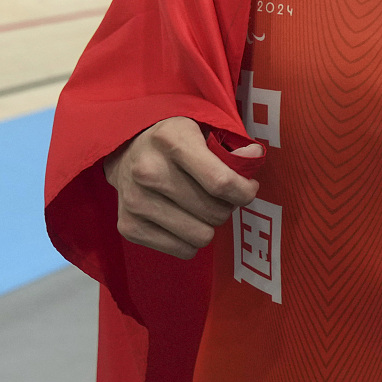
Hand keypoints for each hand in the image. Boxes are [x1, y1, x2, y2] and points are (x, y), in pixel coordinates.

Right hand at [102, 117, 260, 258]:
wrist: (128, 151)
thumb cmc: (176, 142)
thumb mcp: (203, 131)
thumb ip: (232, 146)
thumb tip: (253, 157)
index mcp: (171, 140)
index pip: (220, 182)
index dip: (244, 192)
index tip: (248, 188)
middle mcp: (148, 171)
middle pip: (214, 212)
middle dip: (227, 207)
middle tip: (220, 196)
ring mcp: (135, 201)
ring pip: (201, 236)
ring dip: (209, 225)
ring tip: (202, 208)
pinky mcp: (128, 226)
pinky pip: (183, 250)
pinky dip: (191, 240)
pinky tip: (185, 220)